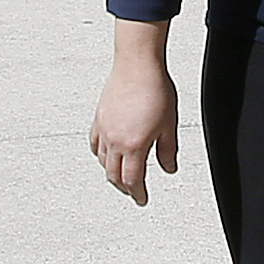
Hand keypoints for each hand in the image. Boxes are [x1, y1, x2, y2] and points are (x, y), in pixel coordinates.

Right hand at [91, 25, 181, 203]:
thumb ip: (167, 150)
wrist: (137, 65)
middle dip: (124, 187)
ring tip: (120, 175)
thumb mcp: (169, 125)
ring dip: (111, 172)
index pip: (133, 180)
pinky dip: (100, 154)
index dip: (137, 193)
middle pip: (114, 175)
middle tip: (133, 191)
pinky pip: (95, 143)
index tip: (142, 199)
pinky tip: (105, 153)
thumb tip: (169, 168)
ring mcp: (104, 129)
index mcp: (134, 146)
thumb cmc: (155, 90)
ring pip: (102, 161)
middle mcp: (115, 141)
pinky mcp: (99, 118)